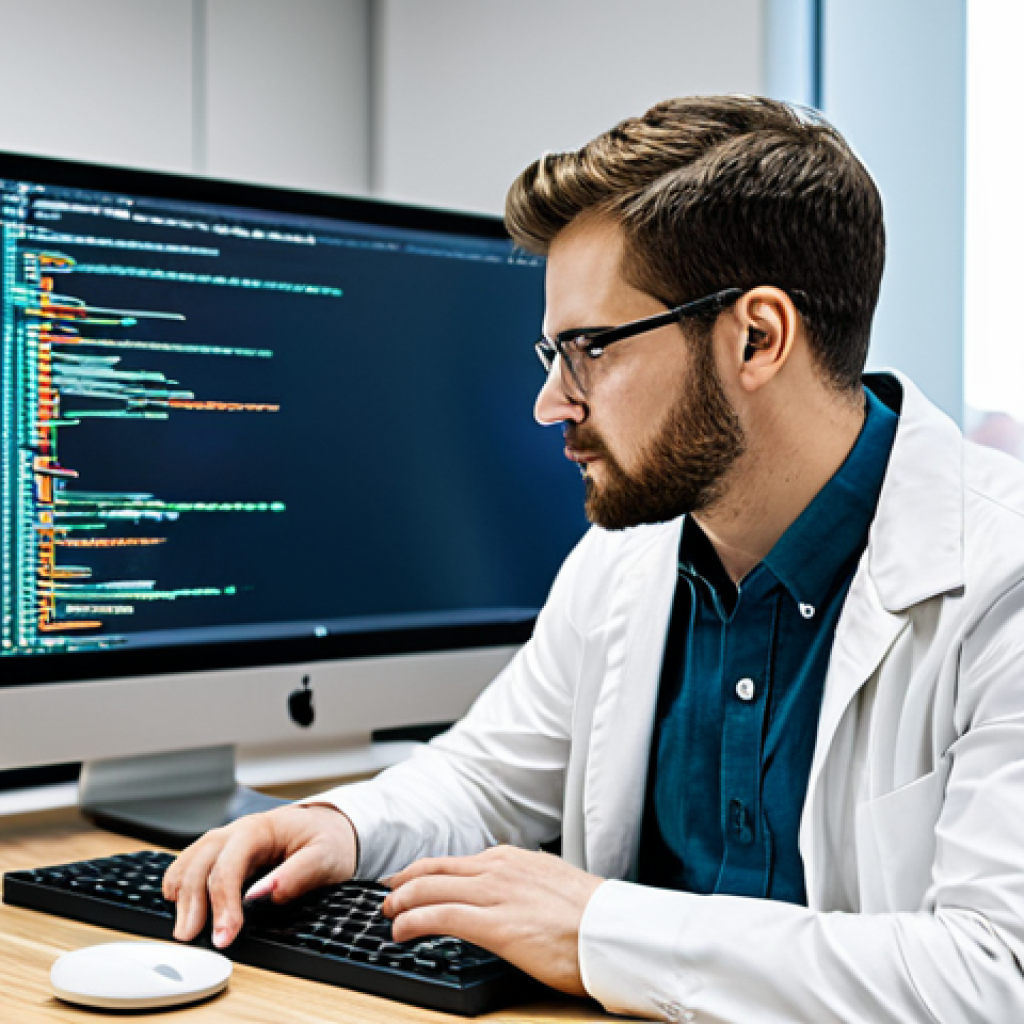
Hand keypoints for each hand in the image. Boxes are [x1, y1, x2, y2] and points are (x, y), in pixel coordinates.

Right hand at [162, 803, 357, 947]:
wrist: (329, 826)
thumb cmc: (328, 840)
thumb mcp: (325, 856)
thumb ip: (297, 874)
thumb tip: (262, 895)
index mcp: (260, 829)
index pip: (229, 866)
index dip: (222, 903)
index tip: (224, 936)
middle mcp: (236, 831)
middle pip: (200, 863)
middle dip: (193, 902)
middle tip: (192, 937)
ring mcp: (226, 840)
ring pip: (189, 861)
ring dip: (181, 895)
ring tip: (184, 928)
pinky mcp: (222, 851)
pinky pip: (190, 863)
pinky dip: (180, 883)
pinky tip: (180, 904)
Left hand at [381, 846, 603, 996]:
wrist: (615, 932)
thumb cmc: (593, 917)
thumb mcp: (552, 884)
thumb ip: (524, 883)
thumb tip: (510, 894)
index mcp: (514, 859)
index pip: (457, 860)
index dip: (426, 871)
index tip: (409, 880)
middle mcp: (500, 869)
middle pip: (436, 869)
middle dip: (405, 882)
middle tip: (387, 895)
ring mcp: (496, 894)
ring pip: (432, 888)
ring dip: (402, 900)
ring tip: (388, 913)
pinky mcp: (496, 925)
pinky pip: (441, 916)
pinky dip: (413, 920)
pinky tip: (400, 930)